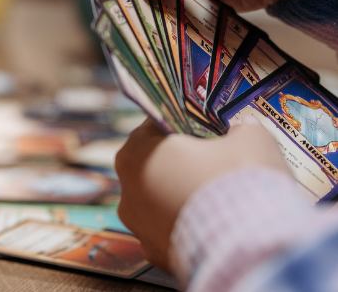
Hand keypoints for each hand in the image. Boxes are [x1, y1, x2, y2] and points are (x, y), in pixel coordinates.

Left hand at [114, 118, 289, 271]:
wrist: (252, 247)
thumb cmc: (241, 183)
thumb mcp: (251, 140)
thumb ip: (241, 129)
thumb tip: (244, 129)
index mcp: (136, 153)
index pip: (156, 126)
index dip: (186, 124)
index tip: (209, 128)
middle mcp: (127, 191)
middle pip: (157, 166)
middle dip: (186, 163)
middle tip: (219, 162)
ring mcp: (139, 227)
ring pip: (162, 202)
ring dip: (187, 197)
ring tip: (222, 197)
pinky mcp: (157, 255)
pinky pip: (174, 232)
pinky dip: (192, 227)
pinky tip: (217, 225)